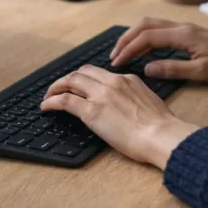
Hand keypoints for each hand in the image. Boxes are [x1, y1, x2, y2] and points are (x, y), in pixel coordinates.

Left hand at [40, 65, 197, 168]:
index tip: (81, 85)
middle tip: (61, 88)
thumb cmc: (161, 127)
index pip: (101, 73)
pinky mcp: (91, 111)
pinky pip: (65, 100)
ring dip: (57, 86)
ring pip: (71, 81)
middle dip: (69, 78)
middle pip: (83, 72)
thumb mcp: (149, 103)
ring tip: (49, 95)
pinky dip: (52, 100)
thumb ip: (135, 98)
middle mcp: (113, 82)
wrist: (160, 134)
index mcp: (128, 80)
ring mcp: (101, 95)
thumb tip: (129, 107)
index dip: (87, 78)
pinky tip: (46, 106)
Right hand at [110, 17, 207, 83]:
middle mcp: (182, 27)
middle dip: (126, 39)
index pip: (147, 38)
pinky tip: (144, 52)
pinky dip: (147, 38)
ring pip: (152, 25)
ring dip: (135, 37)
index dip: (128, 49)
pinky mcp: (189, 32)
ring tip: (124, 53)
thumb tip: (146, 69)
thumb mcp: (202, 72)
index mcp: (183, 35)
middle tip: (114, 57)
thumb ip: (173, 69)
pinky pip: (161, 30)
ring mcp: (185, 28)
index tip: (116, 63)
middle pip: (145, 25)